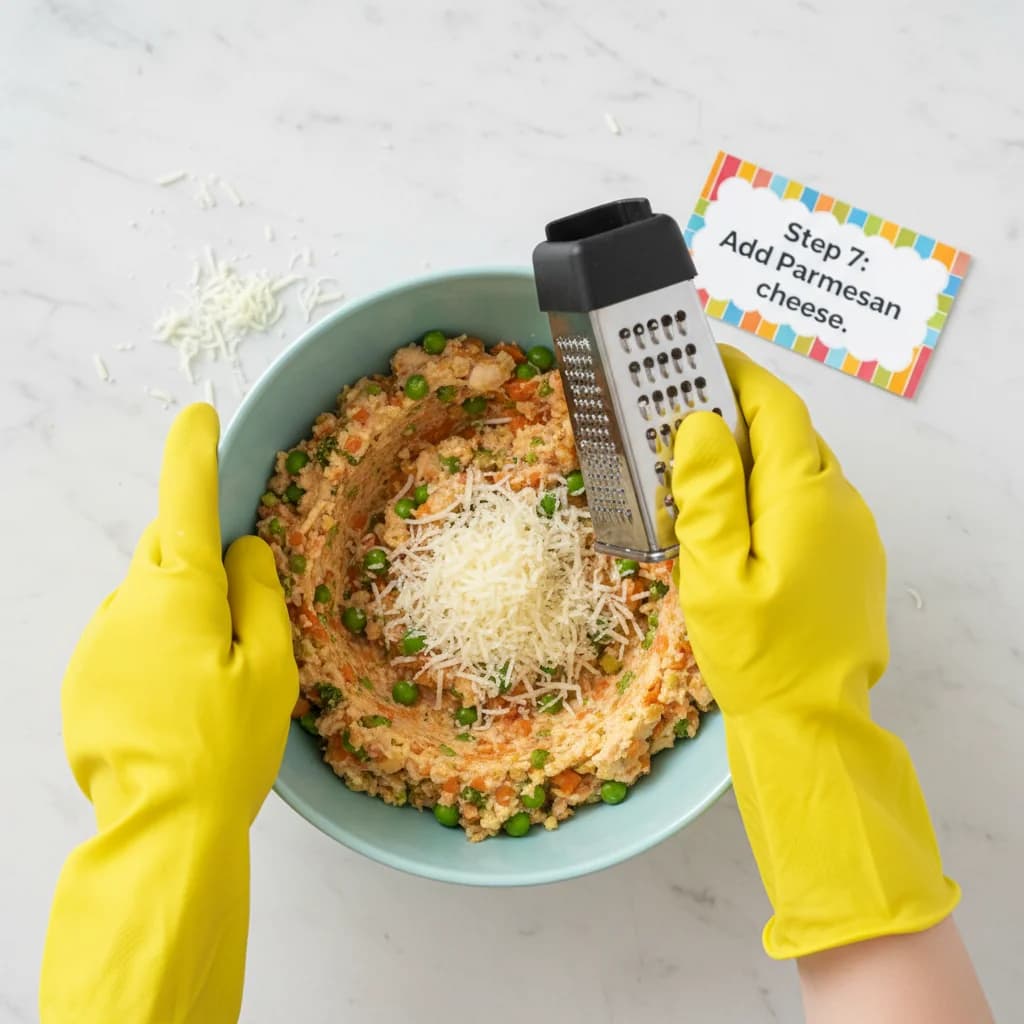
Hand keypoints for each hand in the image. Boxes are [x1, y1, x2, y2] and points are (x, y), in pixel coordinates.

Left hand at [41, 404, 296, 1023]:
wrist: (160, 830)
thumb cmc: (228, 747)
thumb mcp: (272, 669)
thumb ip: (261, 596)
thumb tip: (245, 548)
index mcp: (180, 593)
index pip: (187, 501)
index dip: (194, 453)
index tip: (199, 414)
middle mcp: (126, 603)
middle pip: (168, 550)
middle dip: (201, 558)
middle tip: (237, 614)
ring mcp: (96, 640)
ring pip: (147, 596)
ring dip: (179, 610)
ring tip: (210, 678)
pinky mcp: (81, 676)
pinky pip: (125, 635)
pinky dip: (153, 646)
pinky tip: (176, 700)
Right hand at [671, 347, 957, 958]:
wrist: (813, 724)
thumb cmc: (757, 652)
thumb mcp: (714, 572)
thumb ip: (708, 492)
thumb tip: (700, 422)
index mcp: (805, 496)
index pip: (777, 408)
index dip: (739, 375)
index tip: (698, 357)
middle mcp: (839, 501)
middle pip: (789, 433)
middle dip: (738, 412)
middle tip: (680, 412)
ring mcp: (851, 530)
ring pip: (799, 467)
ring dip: (752, 453)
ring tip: (696, 465)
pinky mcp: (850, 557)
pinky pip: (808, 502)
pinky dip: (769, 490)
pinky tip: (733, 517)